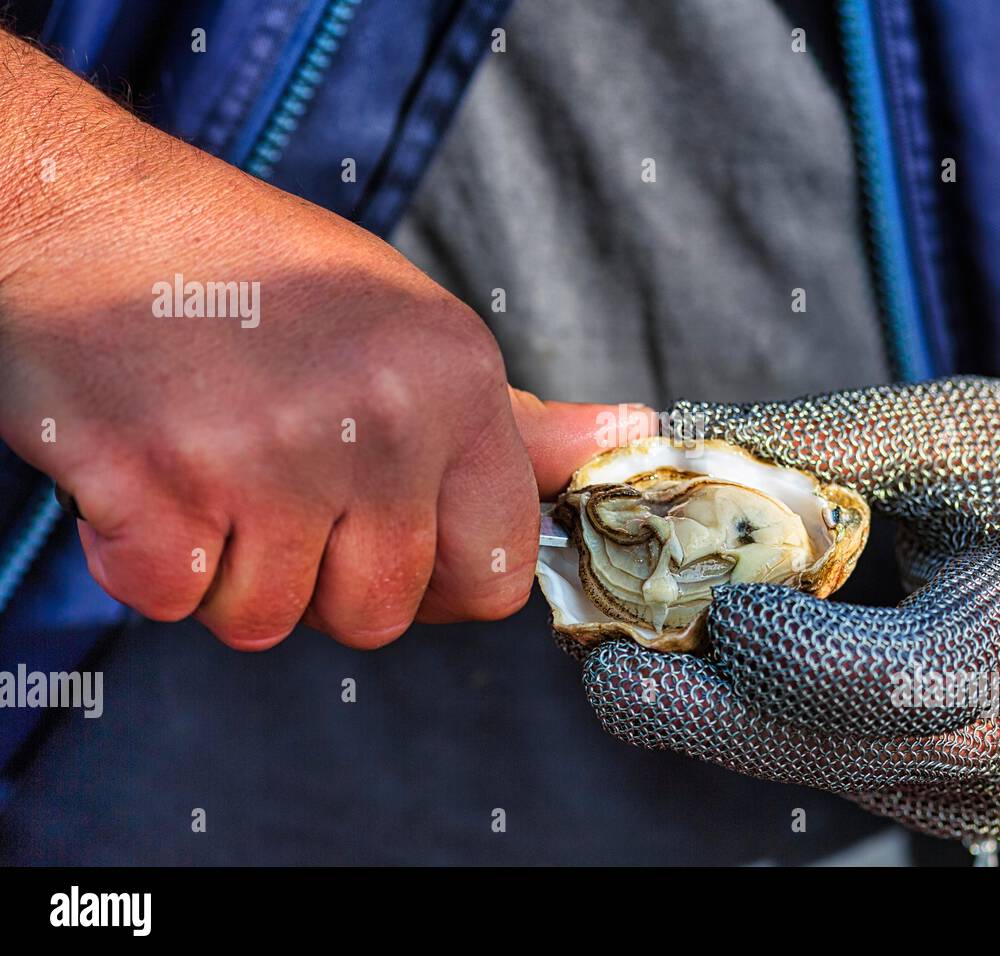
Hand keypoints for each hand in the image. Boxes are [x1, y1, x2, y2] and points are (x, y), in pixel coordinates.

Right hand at [0, 32, 637, 648]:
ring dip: (232, 571)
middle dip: (325, 581)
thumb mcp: (408, 325)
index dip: (441, 581)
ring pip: (272, 620)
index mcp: (455, 383)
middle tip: (277, 490)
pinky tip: (145, 476)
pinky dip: (147, 559)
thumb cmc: (254, 274)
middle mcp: (383, 421)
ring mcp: (274, 456)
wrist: (86, 213)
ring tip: (210, 468)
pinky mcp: (164, 485)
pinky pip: (176, 600)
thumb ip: (510, 416)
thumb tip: (625, 436)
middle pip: (382, 614)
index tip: (390, 543)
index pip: (497, 571)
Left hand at [578, 377, 999, 840]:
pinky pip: (832, 768)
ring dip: (720, 706)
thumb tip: (682, 433)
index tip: (697, 591)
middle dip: (684, 702)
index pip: (845, 679)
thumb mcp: (973, 432)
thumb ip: (828, 436)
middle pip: (796, 748)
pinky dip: (776, 718)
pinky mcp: (947, 810)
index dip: (754, 641)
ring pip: (801, 766)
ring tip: (667, 636)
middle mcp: (987, 759)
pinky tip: (756, 659)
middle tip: (601, 658)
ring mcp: (966, 800)